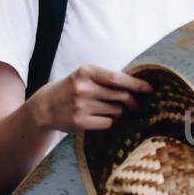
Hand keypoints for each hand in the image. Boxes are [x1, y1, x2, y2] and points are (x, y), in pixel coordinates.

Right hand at [31, 64, 152, 132]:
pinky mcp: (79, 121)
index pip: (118, 78)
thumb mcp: (84, 76)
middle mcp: (83, 87)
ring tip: (106, 109)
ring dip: (118, 111)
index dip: (136, 84)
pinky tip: (99, 118)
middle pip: (121, 96)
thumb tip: (136, 86)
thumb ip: (106, 79)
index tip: (149, 89)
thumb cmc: (70, 89)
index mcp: (86, 71)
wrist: (43, 107)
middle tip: (135, 105)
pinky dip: (109, 121)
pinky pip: (108, 123)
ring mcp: (81, 105)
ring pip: (116, 110)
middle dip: (132, 101)